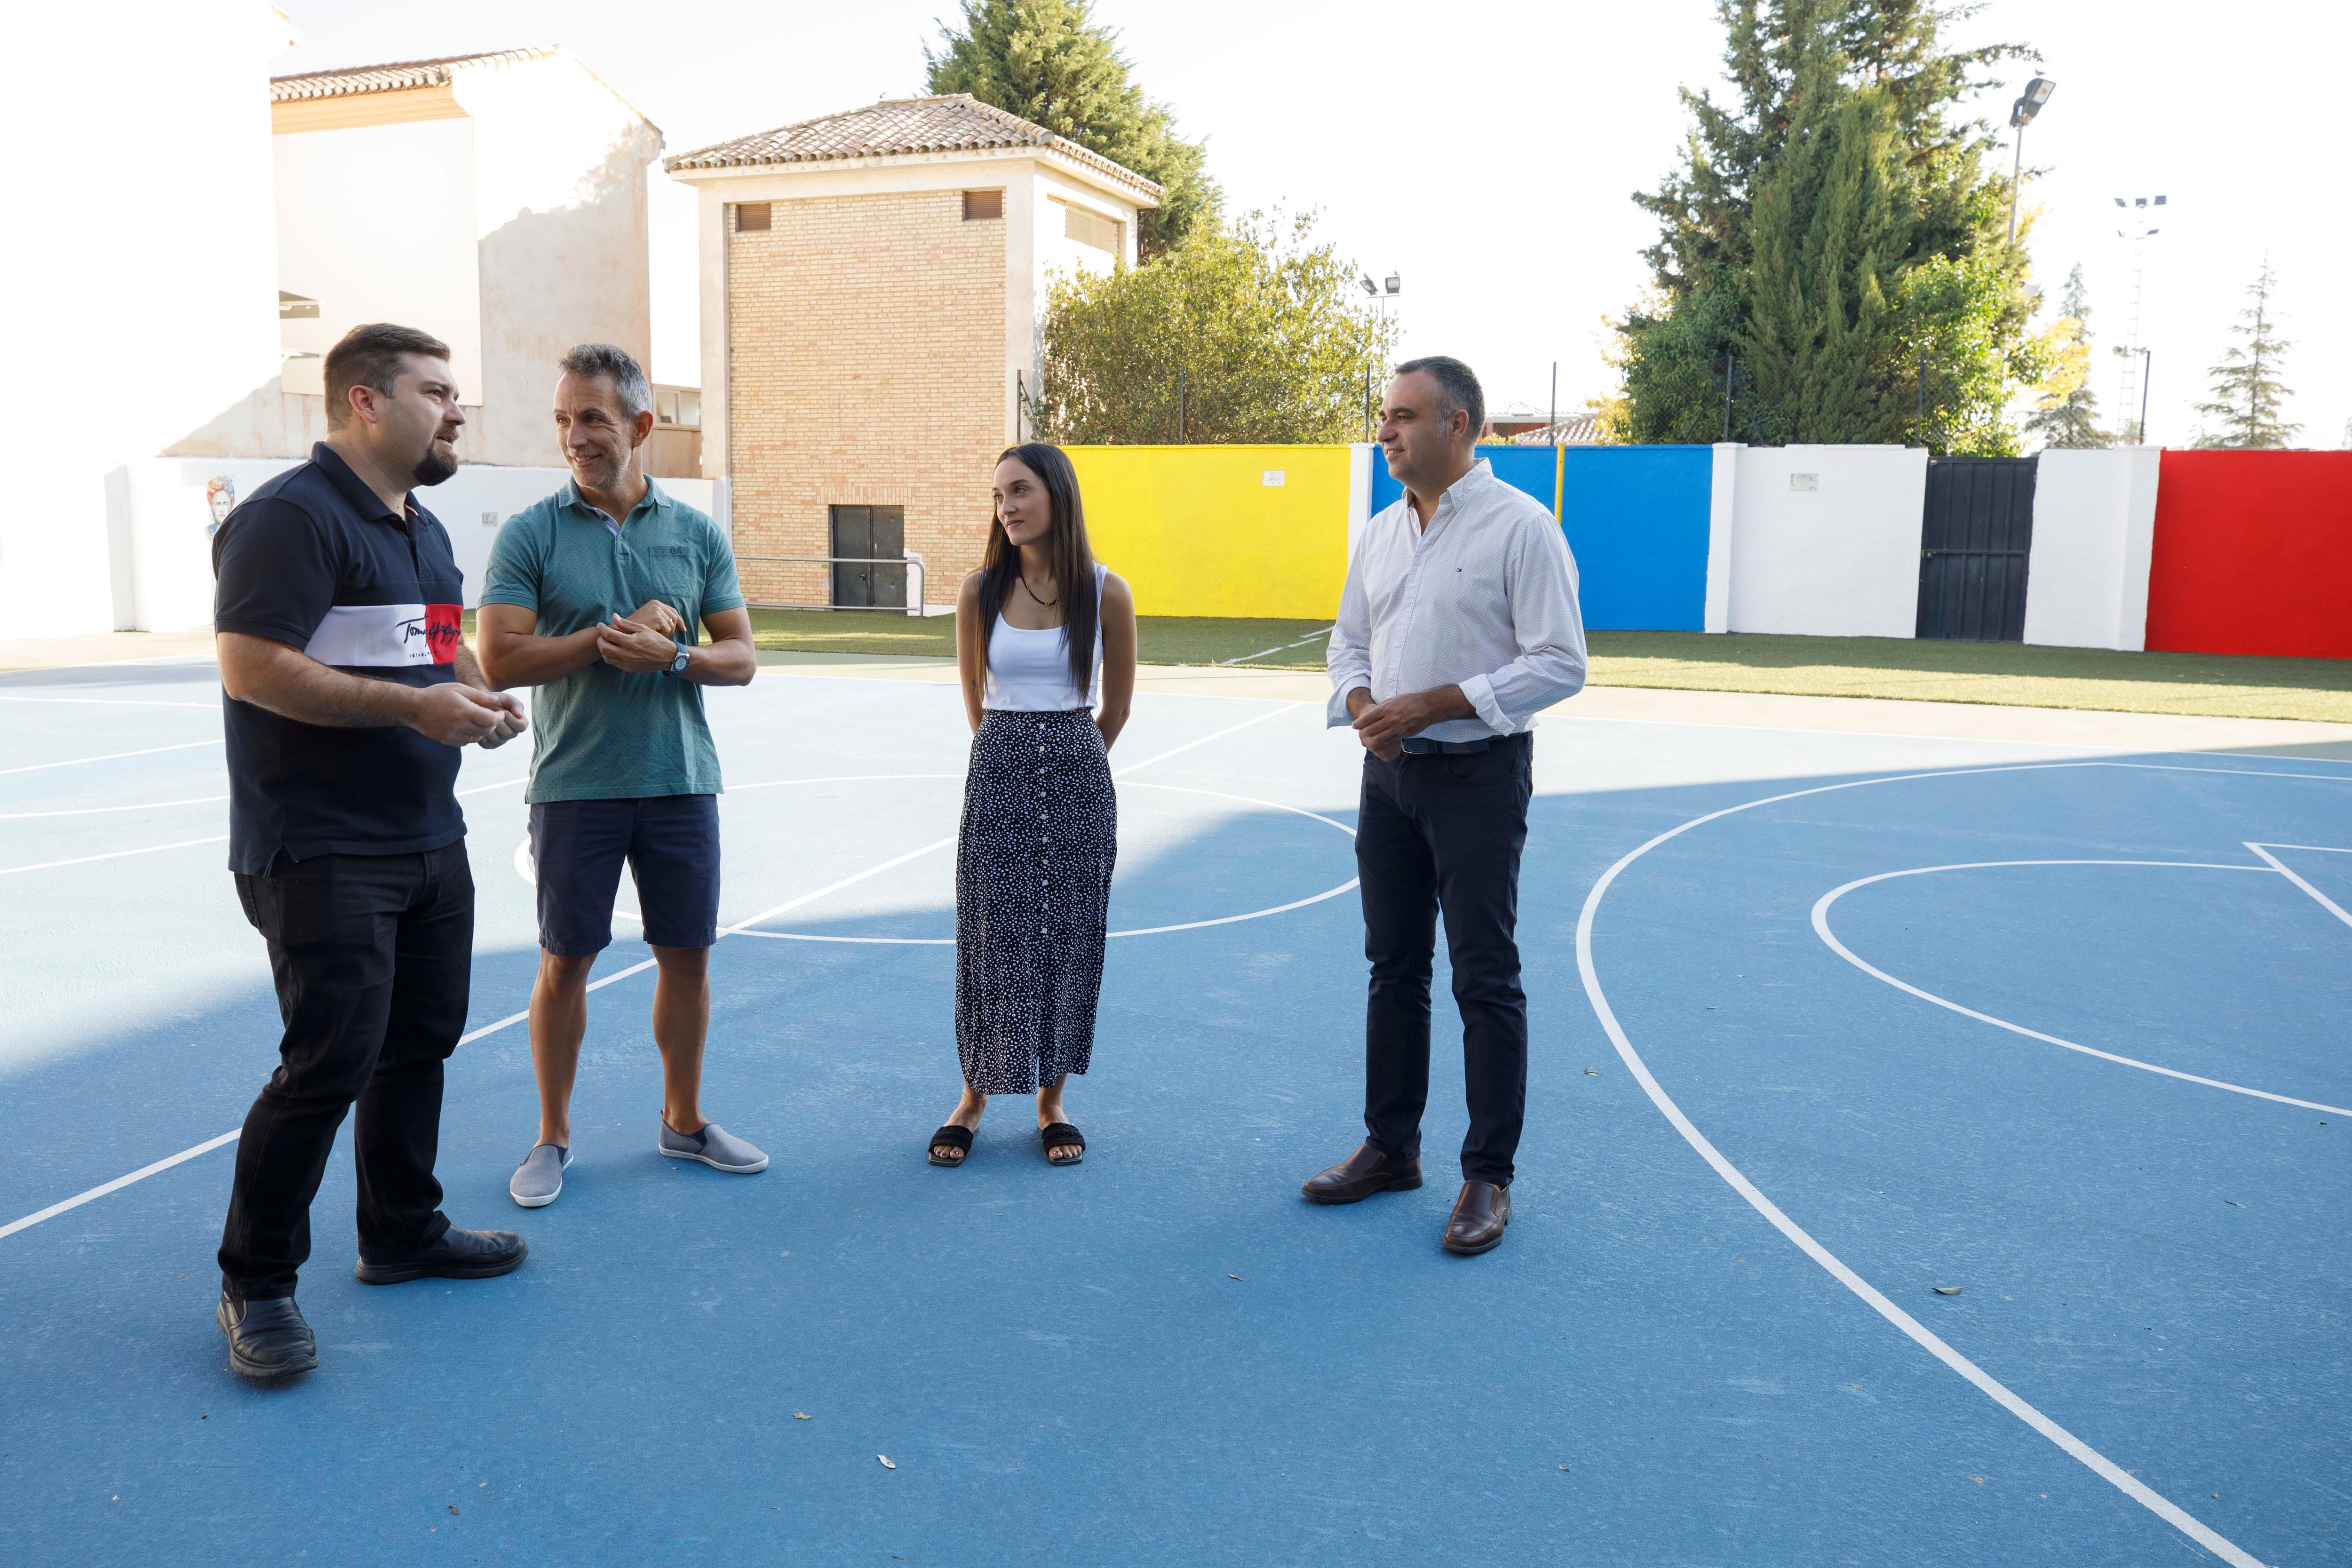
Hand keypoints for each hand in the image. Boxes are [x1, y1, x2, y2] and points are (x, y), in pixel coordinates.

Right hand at [409, 683, 514, 746]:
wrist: (414, 708)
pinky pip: (465, 742)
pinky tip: (466, 727)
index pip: (491, 719)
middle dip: (492, 724)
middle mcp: (460, 725)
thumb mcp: (458, 688)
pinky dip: (470, 736)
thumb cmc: (437, 694)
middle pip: (486, 730)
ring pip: (477, 737)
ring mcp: (453, 735)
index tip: (500, 713)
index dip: (499, 717)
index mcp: (464, 710)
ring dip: (481, 731)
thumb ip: (479, 695)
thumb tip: (496, 700)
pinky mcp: (447, 740)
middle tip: (491, 717)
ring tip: (477, 721)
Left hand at [472, 689, 528, 748]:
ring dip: (489, 727)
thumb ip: (516, 704)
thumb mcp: (507, 699)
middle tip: (492, 713)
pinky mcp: (489, 745)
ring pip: (497, 739)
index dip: (512, 719)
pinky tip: (481, 724)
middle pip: (508, 733)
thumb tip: (519, 715)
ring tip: (486, 718)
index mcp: (520, 724)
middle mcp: (512, 734)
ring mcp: (500, 741)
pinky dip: (482, 733)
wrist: (479, 704)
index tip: (503, 711)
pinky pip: (486, 743)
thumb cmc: (496, 701)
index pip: (521, 727)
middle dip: (499, 722)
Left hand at [596, 614, 679, 673]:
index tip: (600, 625)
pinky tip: (616, 650)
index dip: (602, 628)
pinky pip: (615, 663)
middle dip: (600, 640)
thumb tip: (614, 617)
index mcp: (630, 642)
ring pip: (607, 658)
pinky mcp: (630, 669)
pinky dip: (612, 656)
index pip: (608, 635)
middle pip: (604, 648)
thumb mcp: (643, 629)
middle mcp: (627, 654)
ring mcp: (628, 663)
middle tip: (603, 635)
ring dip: (604, 650)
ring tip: (608, 643)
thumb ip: (626, 624)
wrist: (668, 657)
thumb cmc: (656, 640)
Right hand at [628, 599, 685, 637]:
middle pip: (675, 618)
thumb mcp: (650, 620)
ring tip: (658, 636)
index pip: (673, 611)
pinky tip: (655, 636)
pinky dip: (664, 635)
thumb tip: (680, 626)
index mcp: (655, 603)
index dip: (679, 621)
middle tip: (669, 637)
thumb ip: (662, 619)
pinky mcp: (657, 618)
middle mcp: (657, 604)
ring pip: (672, 625)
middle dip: (675, 628)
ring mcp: (657, 610)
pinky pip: (668, 629)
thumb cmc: (636, 629)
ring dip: (668, 633)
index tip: (683, 629)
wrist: (623, 631)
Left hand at [1352, 685, 1472, 755]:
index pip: (1367, 719)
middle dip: (1364, 732)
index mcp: (1386, 708)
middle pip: (1371, 730)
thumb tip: (1371, 715)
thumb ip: (1382, 708)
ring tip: (1371, 737)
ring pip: (1379, 738)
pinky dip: (1384, 741)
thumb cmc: (1410, 701)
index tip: (1354, 726)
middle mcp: (1390, 719)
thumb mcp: (1394, 700)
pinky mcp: (1403, 734)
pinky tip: (1382, 739)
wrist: (1427, 707)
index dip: (1358, 724)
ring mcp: (1397, 728)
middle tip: (1362, 732)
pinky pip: (1390, 741)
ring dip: (1373, 738)